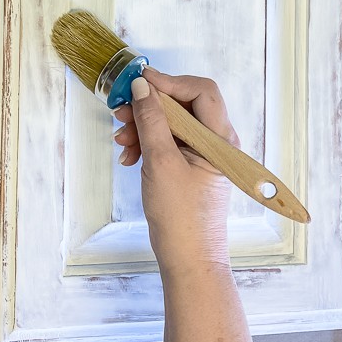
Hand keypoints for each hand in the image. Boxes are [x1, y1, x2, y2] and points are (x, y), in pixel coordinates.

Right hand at [112, 67, 240, 276]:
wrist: (188, 259)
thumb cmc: (181, 217)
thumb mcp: (160, 162)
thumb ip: (152, 120)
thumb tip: (142, 87)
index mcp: (220, 138)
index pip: (201, 91)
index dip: (169, 82)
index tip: (139, 82)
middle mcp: (215, 142)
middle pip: (184, 105)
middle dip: (150, 105)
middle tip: (122, 112)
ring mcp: (202, 154)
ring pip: (172, 123)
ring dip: (144, 125)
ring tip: (121, 139)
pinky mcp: (189, 166)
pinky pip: (168, 142)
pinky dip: (147, 143)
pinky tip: (130, 156)